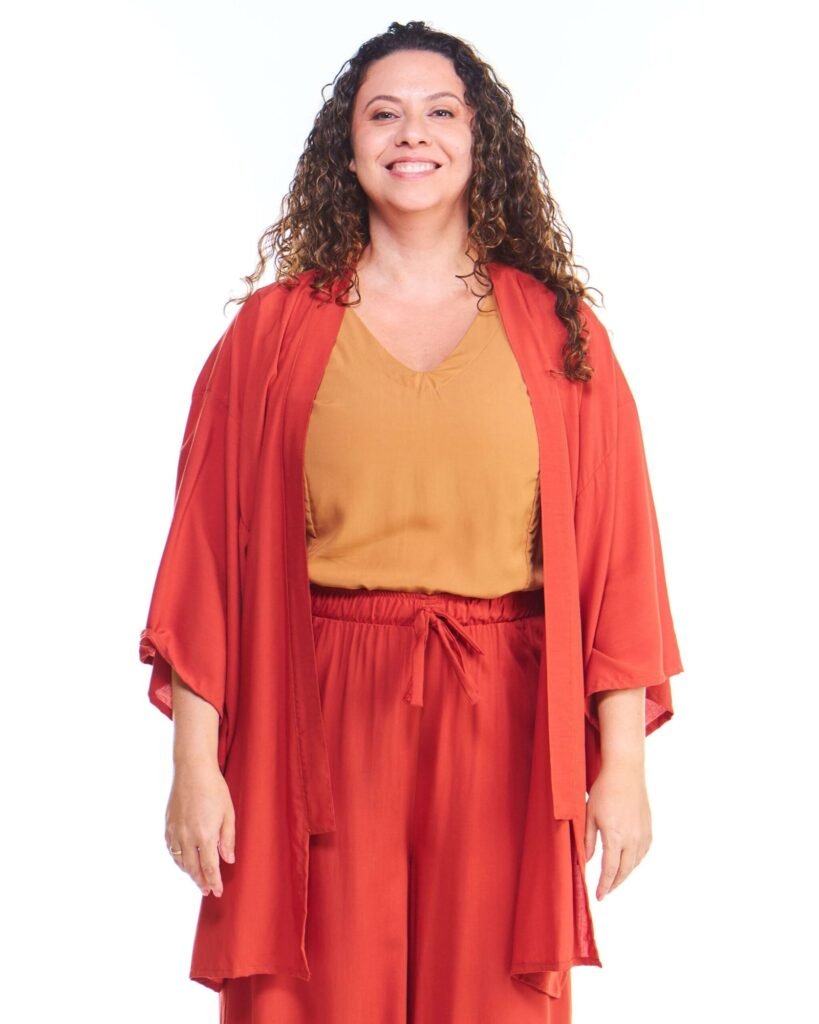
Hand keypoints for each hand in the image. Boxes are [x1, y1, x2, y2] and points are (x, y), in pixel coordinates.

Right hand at [165, 759, 235, 896]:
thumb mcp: (228, 813)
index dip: (214, 881)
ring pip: (180, 861)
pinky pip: (171, 849)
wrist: (192, 770)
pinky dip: (178, 859)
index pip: (209, 867)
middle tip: (207, 890)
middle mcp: (187, 836)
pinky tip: (184, 861)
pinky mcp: (168, 825)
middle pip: (193, 868)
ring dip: (189, 872)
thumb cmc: (214, 789)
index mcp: (205, 835)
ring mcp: (175, 831)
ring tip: (197, 878)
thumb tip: (229, 860)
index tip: (217, 891)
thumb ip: (228, 839)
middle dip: (201, 881)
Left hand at [584, 761, 651, 899]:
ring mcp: (642, 834)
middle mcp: (632, 839)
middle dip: (614, 883)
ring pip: (635, 863)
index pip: (610, 870)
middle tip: (606, 891)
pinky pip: (643, 852)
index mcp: (615, 837)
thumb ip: (587, 840)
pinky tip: (628, 862)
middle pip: (624, 871)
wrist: (625, 772)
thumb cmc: (604, 791)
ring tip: (615, 878)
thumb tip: (585, 860)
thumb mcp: (589, 815)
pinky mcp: (648, 828)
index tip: (599, 896)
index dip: (604, 885)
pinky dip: (635, 861)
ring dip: (625, 873)